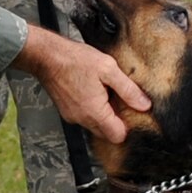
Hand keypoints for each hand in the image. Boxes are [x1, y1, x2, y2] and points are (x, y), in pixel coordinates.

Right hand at [13, 25, 149, 144]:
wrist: (47, 56)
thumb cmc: (75, 60)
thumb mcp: (108, 69)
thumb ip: (128, 90)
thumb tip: (144, 105)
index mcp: (95, 112)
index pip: (118, 136)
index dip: (128, 125)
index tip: (130, 110)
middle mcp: (82, 119)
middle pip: (107, 133)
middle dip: (116, 120)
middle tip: (118, 98)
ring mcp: (72, 117)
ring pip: (95, 125)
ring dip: (103, 114)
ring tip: (104, 91)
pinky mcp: (66, 112)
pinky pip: (84, 118)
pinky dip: (91, 110)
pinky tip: (92, 90)